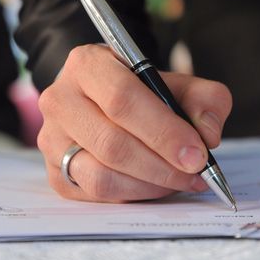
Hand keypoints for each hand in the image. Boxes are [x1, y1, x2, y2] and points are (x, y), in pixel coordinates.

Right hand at [36, 44, 232, 201]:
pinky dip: (134, 195)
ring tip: (180, 180)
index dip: (163, 131)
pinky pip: (96, 194)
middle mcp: (60, 100)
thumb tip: (207, 134)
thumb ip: (204, 99)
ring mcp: (52, 139)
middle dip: (162, 165)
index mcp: (87, 64)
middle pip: (111, 143)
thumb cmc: (142, 92)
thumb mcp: (177, 83)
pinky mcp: (54, 172)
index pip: (122, 99)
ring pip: (101, 175)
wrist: (104, 100)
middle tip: (196, 173)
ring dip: (150, 184)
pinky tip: (156, 185)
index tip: (197, 153)